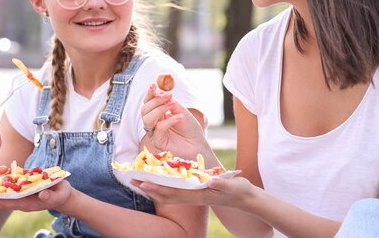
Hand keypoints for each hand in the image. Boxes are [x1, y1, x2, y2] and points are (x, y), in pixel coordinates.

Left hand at [0, 180, 75, 212]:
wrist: (62, 193)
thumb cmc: (60, 194)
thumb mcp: (59, 195)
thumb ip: (51, 196)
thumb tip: (42, 195)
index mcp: (30, 203)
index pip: (12, 203)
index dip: (0, 201)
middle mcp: (23, 201)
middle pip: (3, 201)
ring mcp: (22, 196)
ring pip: (4, 195)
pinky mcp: (23, 189)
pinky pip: (9, 189)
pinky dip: (0, 185)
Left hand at [134, 175, 255, 208]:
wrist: (245, 199)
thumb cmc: (239, 191)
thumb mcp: (232, 185)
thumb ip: (221, 184)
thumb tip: (210, 181)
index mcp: (199, 194)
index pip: (174, 192)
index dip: (158, 187)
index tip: (144, 182)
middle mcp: (193, 196)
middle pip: (166, 194)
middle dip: (149, 187)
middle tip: (133, 179)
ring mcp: (194, 195)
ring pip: (169, 194)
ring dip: (154, 188)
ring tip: (140, 181)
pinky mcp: (196, 192)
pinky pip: (176, 191)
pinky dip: (164, 187)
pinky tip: (159, 181)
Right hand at [141, 84, 209, 159]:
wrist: (198, 143)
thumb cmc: (190, 127)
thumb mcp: (180, 110)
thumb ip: (169, 101)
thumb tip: (159, 90)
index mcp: (157, 114)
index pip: (148, 102)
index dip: (149, 93)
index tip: (153, 85)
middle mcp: (153, 123)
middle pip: (144, 109)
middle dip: (156, 100)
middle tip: (169, 96)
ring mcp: (154, 133)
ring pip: (147, 119)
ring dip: (159, 109)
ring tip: (173, 106)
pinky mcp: (158, 142)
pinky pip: (159, 128)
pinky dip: (169, 121)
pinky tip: (179, 118)